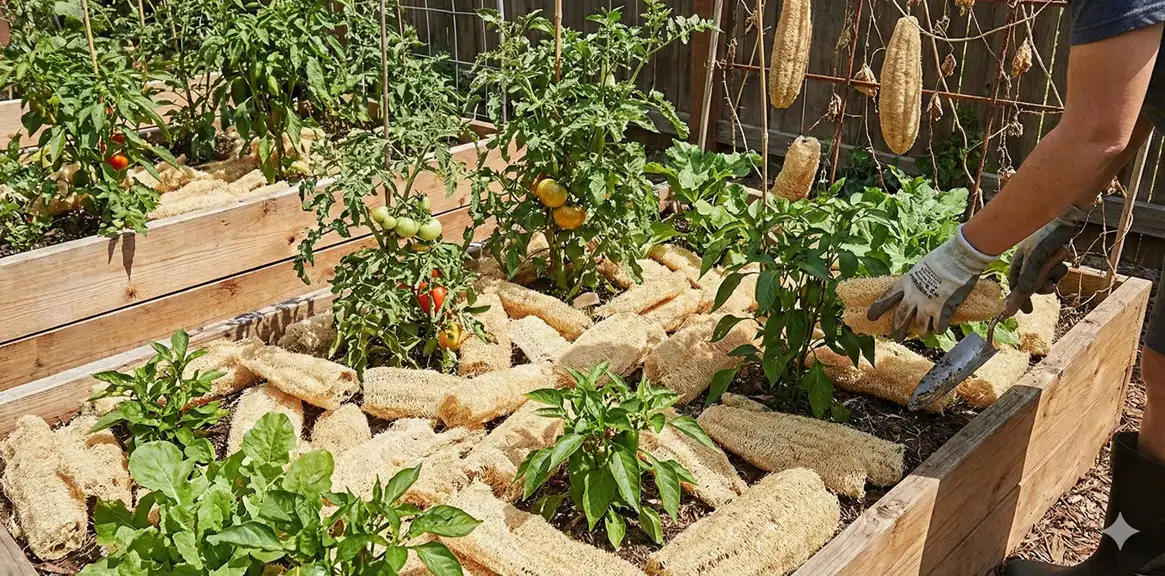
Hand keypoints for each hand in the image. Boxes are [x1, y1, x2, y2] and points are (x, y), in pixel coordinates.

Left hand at [867, 225, 997, 340]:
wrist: (958, 259)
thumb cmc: (942, 259)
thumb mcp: (921, 268)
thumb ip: (917, 281)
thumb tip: (917, 288)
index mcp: (906, 283)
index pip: (887, 297)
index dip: (878, 307)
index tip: (870, 316)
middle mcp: (913, 296)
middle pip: (900, 318)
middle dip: (897, 330)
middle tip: (896, 338)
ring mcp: (927, 305)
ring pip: (919, 327)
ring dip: (922, 332)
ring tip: (924, 334)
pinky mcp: (942, 310)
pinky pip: (938, 327)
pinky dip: (938, 329)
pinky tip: (940, 328)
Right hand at [1009, 206, 1084, 312]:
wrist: (1065, 218)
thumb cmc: (1044, 237)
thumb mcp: (1034, 261)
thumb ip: (1027, 281)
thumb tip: (1018, 300)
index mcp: (1018, 262)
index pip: (1015, 285)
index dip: (1020, 298)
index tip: (1027, 310)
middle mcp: (1028, 262)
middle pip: (1033, 284)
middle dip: (1042, 287)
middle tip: (1050, 287)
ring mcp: (1042, 259)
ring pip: (1047, 278)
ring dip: (1054, 276)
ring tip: (1059, 267)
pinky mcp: (1054, 256)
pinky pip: (1057, 271)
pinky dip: (1060, 269)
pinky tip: (1063, 261)